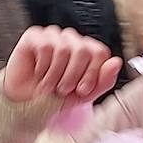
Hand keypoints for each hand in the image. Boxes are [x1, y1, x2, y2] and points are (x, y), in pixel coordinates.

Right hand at [3, 26, 121, 105]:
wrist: (26, 105)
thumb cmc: (54, 98)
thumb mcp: (83, 95)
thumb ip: (103, 81)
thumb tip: (116, 62)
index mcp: (86, 51)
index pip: (99, 52)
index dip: (92, 73)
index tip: (82, 90)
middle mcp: (71, 41)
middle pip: (83, 49)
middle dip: (73, 76)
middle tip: (62, 89)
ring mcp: (53, 36)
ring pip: (64, 48)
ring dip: (56, 74)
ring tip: (49, 86)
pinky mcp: (34, 36)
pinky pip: (45, 46)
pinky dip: (42, 67)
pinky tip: (38, 74)